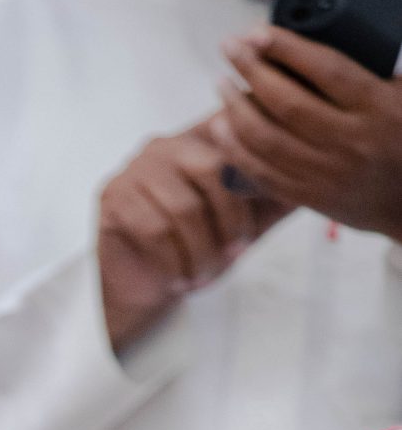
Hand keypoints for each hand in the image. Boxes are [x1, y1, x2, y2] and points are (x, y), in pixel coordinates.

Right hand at [98, 118, 289, 352]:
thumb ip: (272, 197)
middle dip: (229, 220)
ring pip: (182, 206)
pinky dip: (173, 260)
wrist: (142, 290)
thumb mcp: (243, 223)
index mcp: (198, 139)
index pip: (235, 139)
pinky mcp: (113, 199)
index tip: (256, 226)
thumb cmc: (193, 251)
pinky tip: (181, 279)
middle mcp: (164, 145)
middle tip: (235, 255)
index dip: (252, 177)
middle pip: (211, 170)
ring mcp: (134, 170)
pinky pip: (153, 229)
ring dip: (201, 249)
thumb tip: (315, 179)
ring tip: (206, 276)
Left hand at [214, 27, 401, 240]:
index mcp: (377, 106)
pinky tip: (222, 128)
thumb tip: (311, 41)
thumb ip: (367, 70)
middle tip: (229, 47)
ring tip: (221, 84)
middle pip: (287, 103)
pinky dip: (237, 150)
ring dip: (236, 110)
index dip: (287, 48)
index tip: (256, 31)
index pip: (325, 69)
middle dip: (252, 70)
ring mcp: (327, 173)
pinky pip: (264, 174)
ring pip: (268, 140)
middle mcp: (350, 140)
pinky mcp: (310, 197)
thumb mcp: (400, 93)